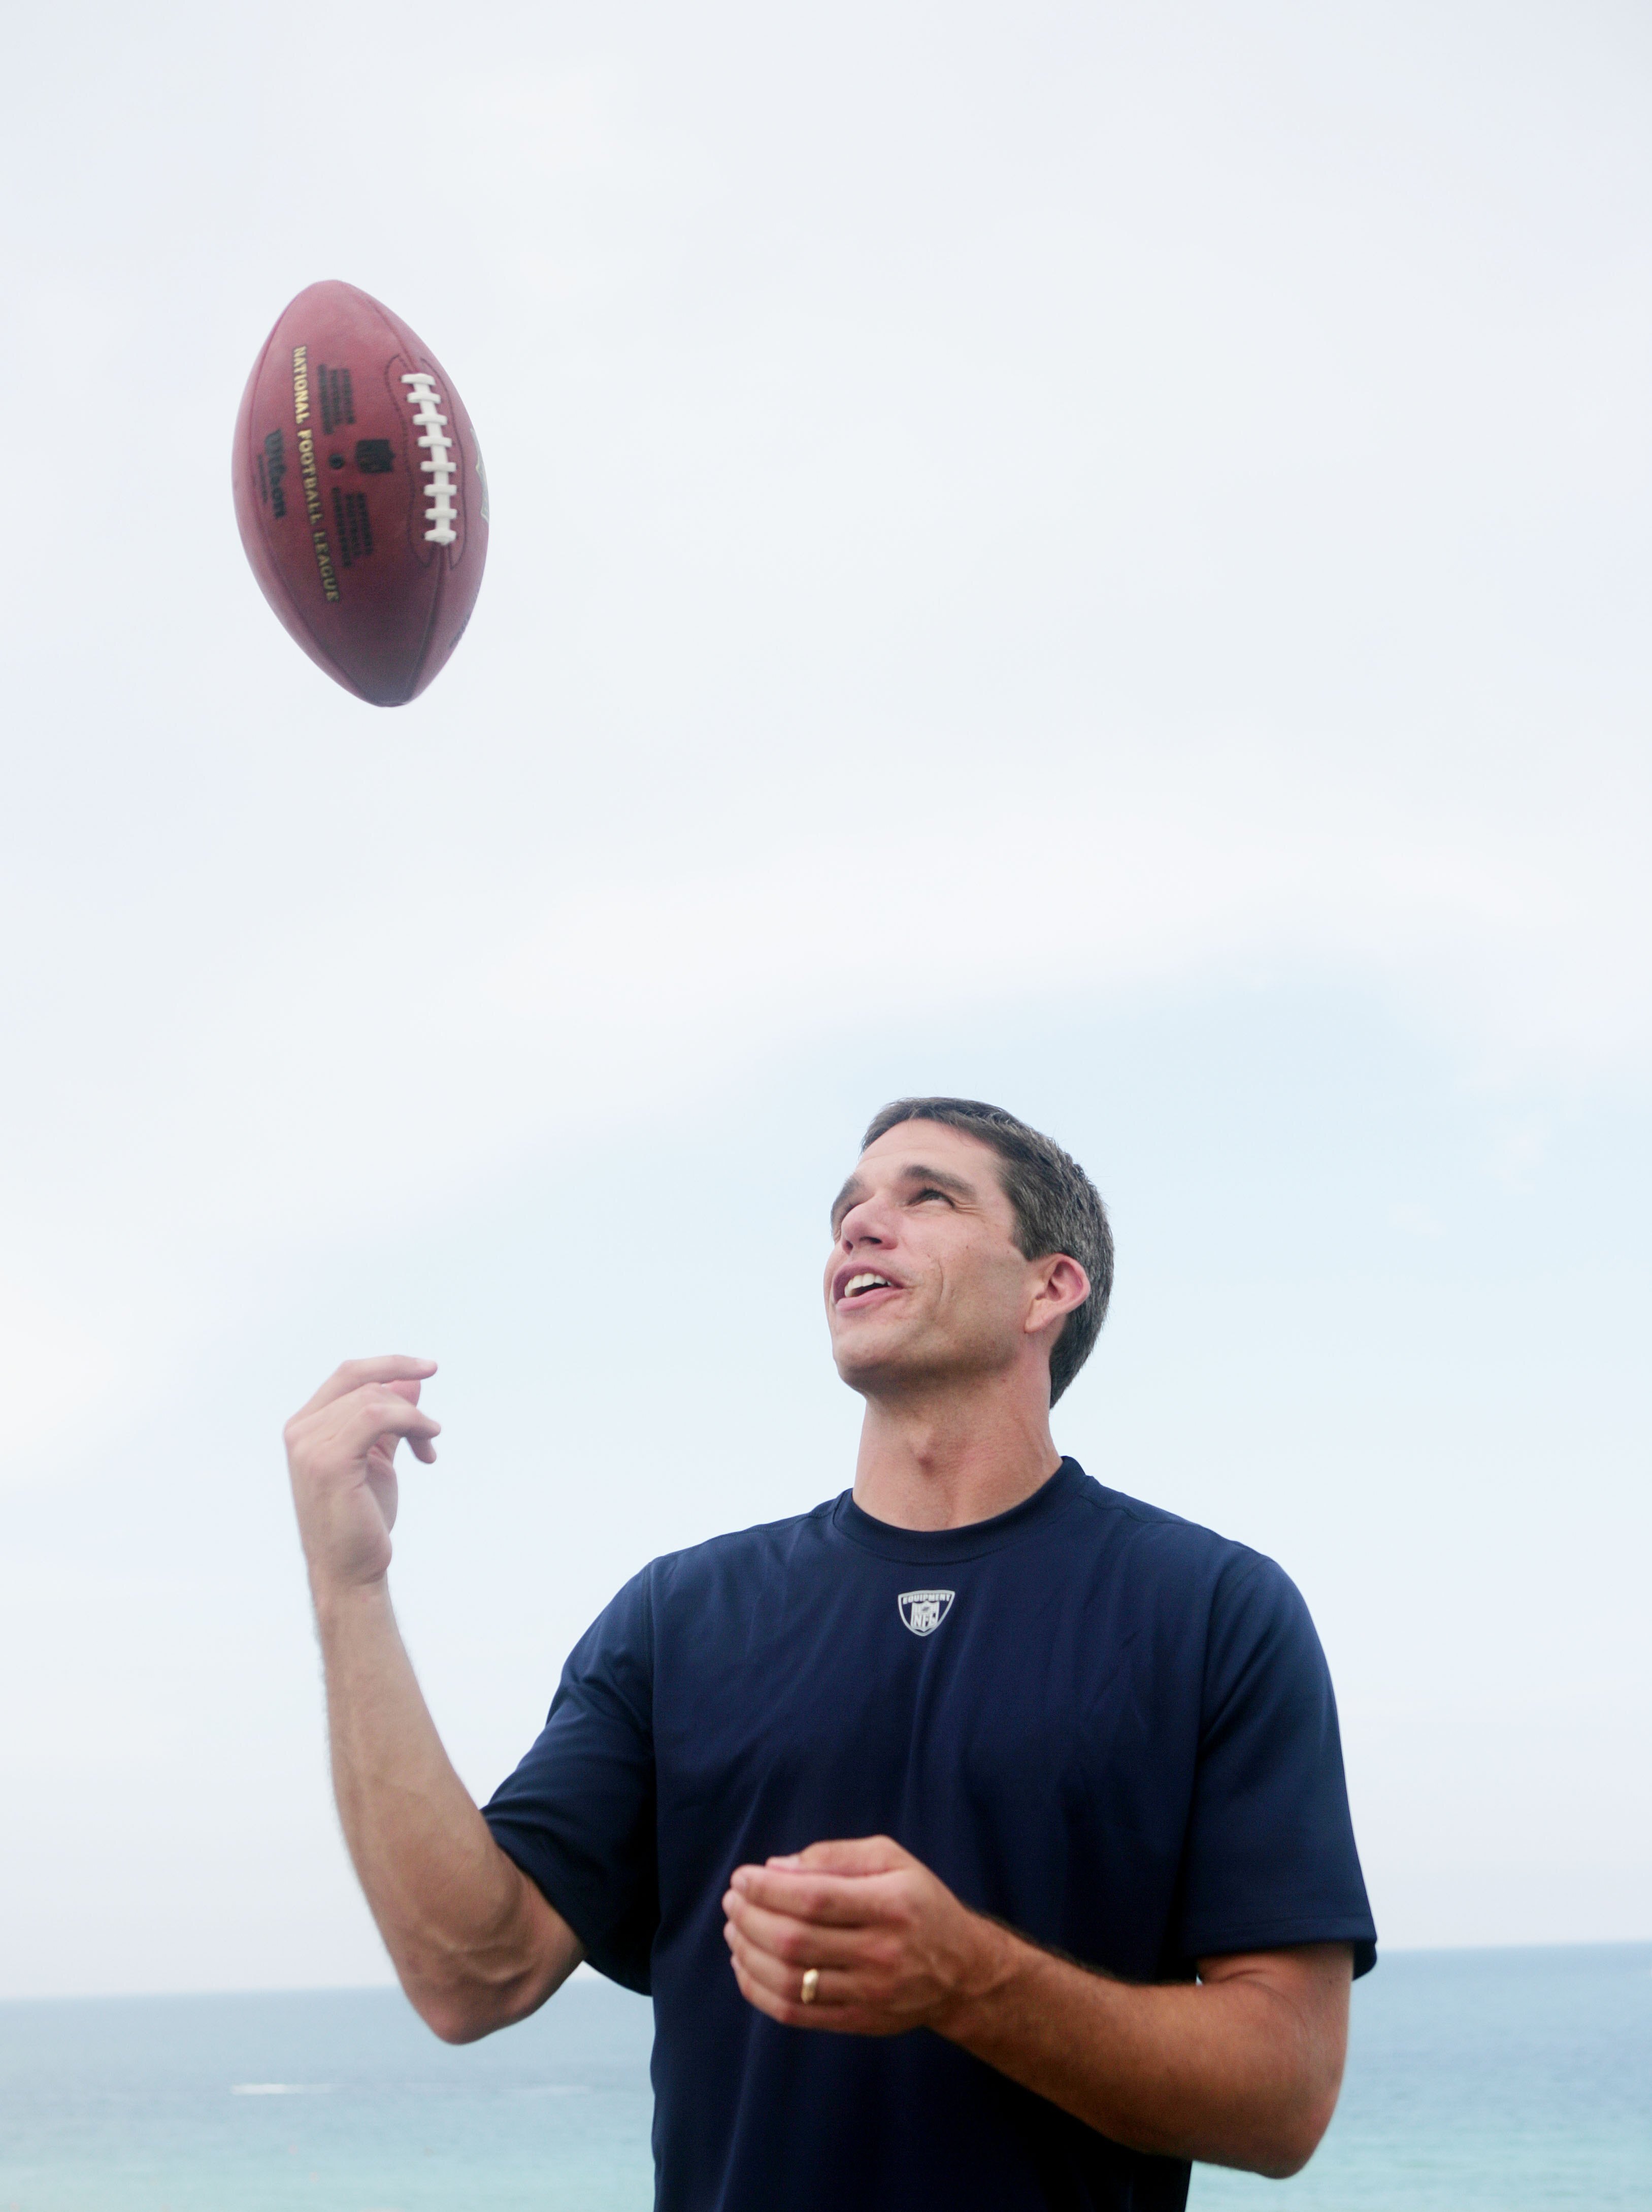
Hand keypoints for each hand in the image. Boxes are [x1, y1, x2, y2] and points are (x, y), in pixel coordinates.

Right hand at [283, 1356, 440, 1595]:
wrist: (350, 1570)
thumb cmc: (361, 1518)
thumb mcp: (377, 1457)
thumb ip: (389, 1419)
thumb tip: (410, 1381)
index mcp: (305, 1426)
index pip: (348, 1374)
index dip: (389, 1364)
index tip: (428, 1368)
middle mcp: (300, 1431)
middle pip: (362, 1381)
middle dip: (406, 1392)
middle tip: (433, 1424)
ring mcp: (309, 1446)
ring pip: (374, 1400)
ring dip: (414, 1418)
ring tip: (428, 1444)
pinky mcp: (327, 1462)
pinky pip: (376, 1417)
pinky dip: (410, 1422)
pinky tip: (426, 1445)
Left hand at [722, 1835, 1008, 2037]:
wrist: (961, 1972)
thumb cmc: (919, 1903)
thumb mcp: (891, 1859)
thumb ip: (834, 1857)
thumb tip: (776, 1867)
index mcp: (891, 1904)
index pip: (815, 1899)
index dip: (768, 1889)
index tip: (742, 1878)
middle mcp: (881, 1952)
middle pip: (796, 1942)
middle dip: (751, 1918)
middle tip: (732, 1901)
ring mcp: (868, 1994)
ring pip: (790, 1981)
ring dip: (748, 1953)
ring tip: (734, 1929)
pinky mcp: (857, 2022)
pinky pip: (795, 2013)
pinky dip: (759, 1990)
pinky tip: (745, 1966)